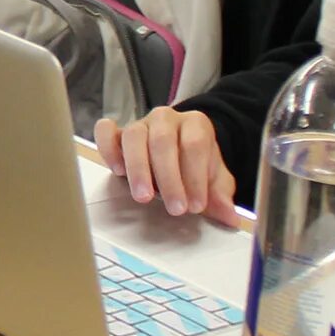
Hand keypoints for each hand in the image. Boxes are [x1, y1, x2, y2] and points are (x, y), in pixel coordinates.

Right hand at [94, 108, 244, 225]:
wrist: (181, 149)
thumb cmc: (196, 164)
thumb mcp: (215, 178)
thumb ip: (220, 194)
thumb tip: (229, 217)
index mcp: (195, 124)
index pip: (195, 145)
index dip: (196, 176)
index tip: (197, 205)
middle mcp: (166, 118)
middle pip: (163, 141)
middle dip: (169, 178)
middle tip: (175, 209)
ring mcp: (140, 124)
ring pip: (134, 136)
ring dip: (138, 168)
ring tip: (144, 197)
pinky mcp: (118, 132)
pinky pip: (105, 131)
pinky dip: (108, 148)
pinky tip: (117, 171)